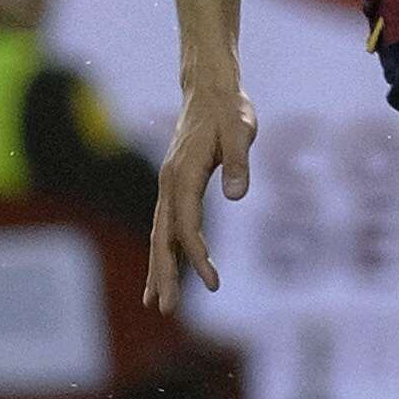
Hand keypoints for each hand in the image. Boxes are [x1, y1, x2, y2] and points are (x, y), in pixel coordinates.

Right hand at [149, 82, 258, 311]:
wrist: (211, 89)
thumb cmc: (229, 109)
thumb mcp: (241, 131)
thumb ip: (237, 162)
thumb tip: (235, 197)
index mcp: (182, 175)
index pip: (187, 227)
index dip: (197, 257)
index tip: (213, 283)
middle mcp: (168, 184)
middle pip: (162, 238)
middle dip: (164, 275)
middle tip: (166, 309)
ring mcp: (168, 186)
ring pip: (159, 234)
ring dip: (159, 268)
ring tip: (158, 302)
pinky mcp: (174, 185)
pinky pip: (166, 224)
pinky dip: (164, 249)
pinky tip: (166, 269)